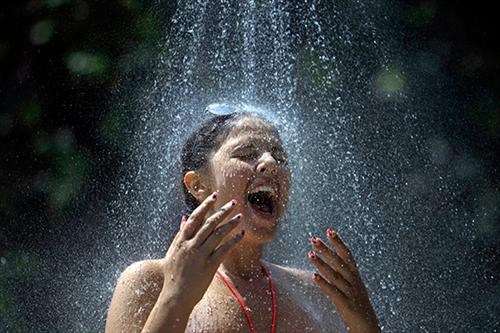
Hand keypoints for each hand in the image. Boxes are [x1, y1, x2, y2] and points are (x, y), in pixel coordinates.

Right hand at [161, 192, 244, 307]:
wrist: (175, 297)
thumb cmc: (173, 275)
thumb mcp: (173, 253)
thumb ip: (179, 235)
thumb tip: (184, 218)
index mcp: (181, 241)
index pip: (195, 218)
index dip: (205, 205)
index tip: (214, 195)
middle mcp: (190, 245)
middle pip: (209, 223)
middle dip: (222, 211)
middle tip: (233, 202)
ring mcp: (200, 255)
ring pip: (218, 234)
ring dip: (230, 223)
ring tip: (240, 215)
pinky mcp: (209, 265)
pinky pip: (224, 249)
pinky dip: (233, 239)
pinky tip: (241, 233)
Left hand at [308, 229, 379, 332]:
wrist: (368, 326)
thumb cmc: (357, 303)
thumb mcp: (353, 284)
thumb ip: (343, 272)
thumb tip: (330, 257)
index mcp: (355, 275)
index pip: (347, 254)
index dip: (339, 242)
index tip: (329, 230)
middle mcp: (353, 281)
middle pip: (339, 262)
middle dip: (326, 249)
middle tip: (313, 239)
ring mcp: (350, 292)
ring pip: (335, 275)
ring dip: (321, 264)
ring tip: (309, 254)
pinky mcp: (346, 304)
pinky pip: (333, 292)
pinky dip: (323, 284)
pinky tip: (313, 276)